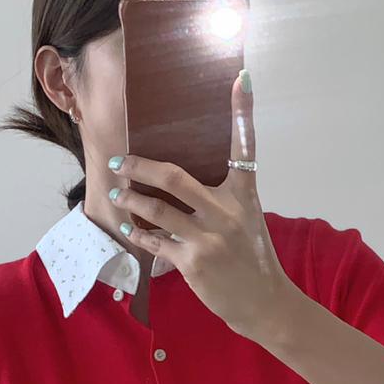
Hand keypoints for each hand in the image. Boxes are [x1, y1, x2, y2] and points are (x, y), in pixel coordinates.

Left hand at [108, 71, 297, 341]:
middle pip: (174, 177)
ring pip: (157, 210)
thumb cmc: (253, 258)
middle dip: (140, 166)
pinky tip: (127, 227)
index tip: (240, 79)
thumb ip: (223, 197)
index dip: (243, 111)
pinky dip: (138, 234)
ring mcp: (209, 238)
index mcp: (245, 194)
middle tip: (120, 160)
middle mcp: (227, 211)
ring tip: (118, 193)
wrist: (265, 303)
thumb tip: (185, 178)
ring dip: (131, 200)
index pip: (244, 146)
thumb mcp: (248, 220)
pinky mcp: (193, 263)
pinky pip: (155, 242)